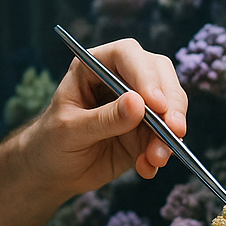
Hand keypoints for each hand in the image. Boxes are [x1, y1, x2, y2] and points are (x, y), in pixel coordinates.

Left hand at [25, 37, 187, 194]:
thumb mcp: (70, 130)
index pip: (126, 54)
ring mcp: (136, 104)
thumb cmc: (51, 141)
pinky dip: (162, 151)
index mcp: (94, 67)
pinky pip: (165, 135)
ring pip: (169, 105)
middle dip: (171, 102)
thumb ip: (104, 119)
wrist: (52, 170)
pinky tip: (146, 167)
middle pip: (158, 74)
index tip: (154, 104)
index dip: (144, 75)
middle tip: (174, 130)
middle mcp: (120, 78)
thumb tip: (138, 104)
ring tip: (156, 158)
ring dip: (169, 133)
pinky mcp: (145, 130)